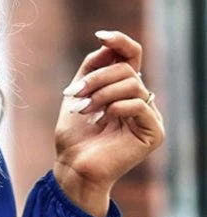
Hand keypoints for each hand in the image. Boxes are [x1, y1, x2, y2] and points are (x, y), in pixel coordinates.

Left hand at [53, 29, 164, 215]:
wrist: (72, 171)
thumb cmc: (73, 140)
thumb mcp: (77, 95)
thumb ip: (91, 69)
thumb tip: (106, 45)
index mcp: (124, 92)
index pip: (131, 57)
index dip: (120, 43)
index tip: (101, 36)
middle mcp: (139, 102)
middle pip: (127, 69)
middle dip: (98, 78)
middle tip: (75, 94)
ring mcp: (148, 117)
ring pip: (133, 84)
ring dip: (103, 93)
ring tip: (84, 109)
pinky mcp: (153, 133)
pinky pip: (140, 104)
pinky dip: (118, 107)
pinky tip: (103, 118)